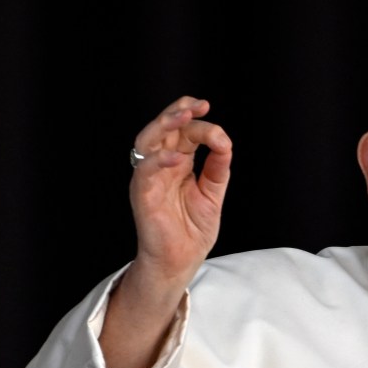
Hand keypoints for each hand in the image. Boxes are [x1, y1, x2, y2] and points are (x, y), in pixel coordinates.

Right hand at [128, 96, 232, 291]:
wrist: (180, 261)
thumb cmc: (192, 230)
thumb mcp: (212, 193)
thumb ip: (218, 168)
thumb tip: (225, 142)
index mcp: (178, 163)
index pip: (183, 131)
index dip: (197, 120)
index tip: (211, 113)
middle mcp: (161, 166)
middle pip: (163, 129)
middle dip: (178, 112)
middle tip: (197, 105)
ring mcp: (149, 178)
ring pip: (148, 141)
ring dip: (164, 125)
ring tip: (183, 116)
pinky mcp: (142, 194)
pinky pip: (146, 171)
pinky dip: (161, 161)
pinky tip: (179, 158)